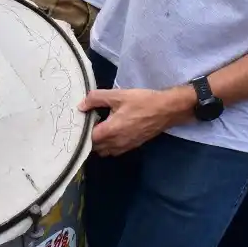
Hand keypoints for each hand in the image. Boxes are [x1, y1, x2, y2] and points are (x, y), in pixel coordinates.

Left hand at [78, 86, 194, 155]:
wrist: (166, 110)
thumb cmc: (142, 101)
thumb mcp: (118, 95)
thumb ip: (96, 98)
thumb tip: (80, 106)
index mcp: (110, 131)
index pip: (88, 139)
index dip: (82, 131)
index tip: (81, 121)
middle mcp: (116, 144)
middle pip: (95, 148)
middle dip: (90, 138)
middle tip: (89, 123)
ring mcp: (125, 147)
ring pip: (105, 151)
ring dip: (100, 143)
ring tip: (100, 128)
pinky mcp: (132, 146)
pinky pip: (115, 151)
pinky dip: (110, 145)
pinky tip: (113, 131)